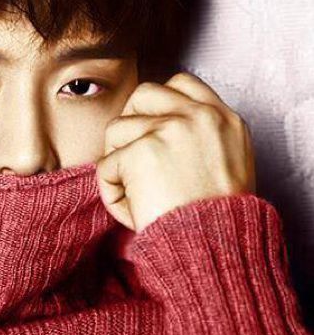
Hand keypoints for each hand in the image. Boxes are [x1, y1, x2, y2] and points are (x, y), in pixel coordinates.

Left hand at [95, 72, 256, 232]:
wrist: (216, 249)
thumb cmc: (219, 223)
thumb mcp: (229, 167)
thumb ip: (200, 140)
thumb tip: (161, 129)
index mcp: (224, 119)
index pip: (181, 84)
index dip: (157, 105)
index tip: (151, 132)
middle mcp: (198, 116)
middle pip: (143, 94)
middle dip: (129, 124)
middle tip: (131, 160)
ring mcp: (170, 129)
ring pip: (116, 130)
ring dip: (117, 164)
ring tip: (137, 196)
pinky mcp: (142, 150)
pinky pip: (105, 166)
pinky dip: (112, 194)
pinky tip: (134, 212)